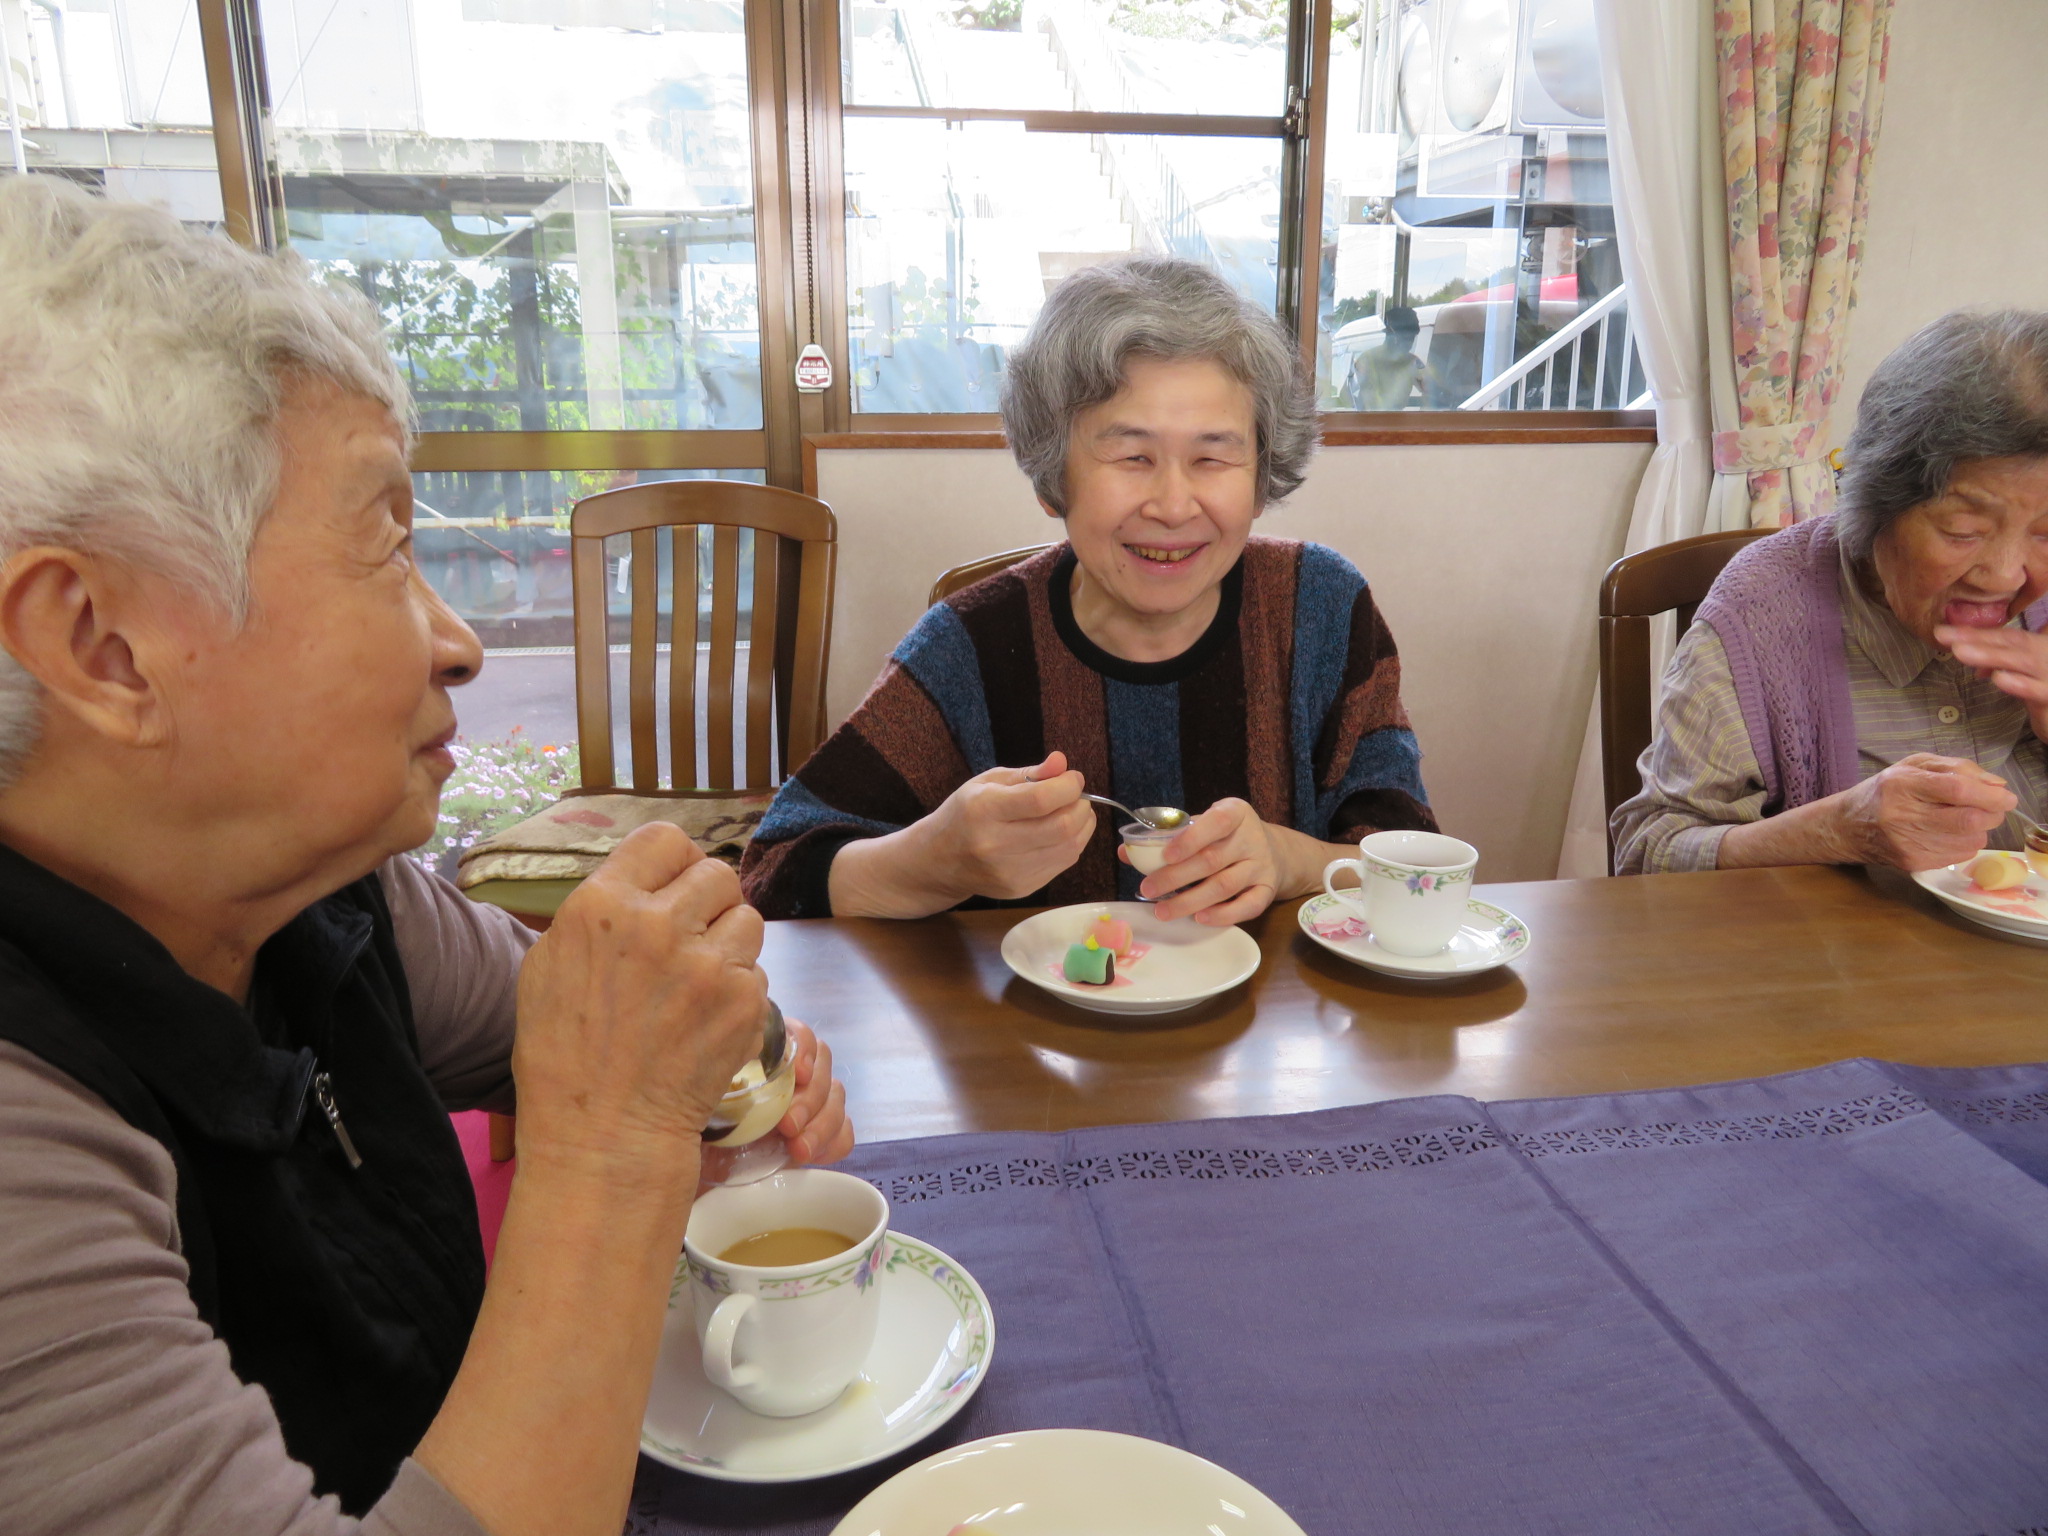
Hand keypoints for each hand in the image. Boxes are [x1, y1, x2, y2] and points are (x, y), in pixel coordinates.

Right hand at [512, 822, 767, 1175]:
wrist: (604, 1132)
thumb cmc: (564, 1053)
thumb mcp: (548, 964)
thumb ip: (597, 912)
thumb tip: (637, 881)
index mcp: (604, 906)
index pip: (664, 839)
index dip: (672, 862)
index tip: (671, 885)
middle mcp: (659, 924)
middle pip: (716, 873)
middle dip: (707, 901)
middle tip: (691, 936)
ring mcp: (708, 964)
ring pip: (747, 918)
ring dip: (729, 942)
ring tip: (699, 979)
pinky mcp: (743, 1002)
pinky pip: (756, 970)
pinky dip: (737, 989)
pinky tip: (706, 1017)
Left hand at [696, 1018, 853, 1185]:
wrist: (685, 1172)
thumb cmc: (686, 1128)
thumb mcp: (694, 1095)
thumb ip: (715, 1072)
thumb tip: (729, 1053)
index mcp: (761, 1055)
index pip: (798, 1035)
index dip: (804, 1048)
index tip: (797, 1074)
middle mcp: (786, 1075)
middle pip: (823, 1066)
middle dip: (810, 1098)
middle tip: (787, 1126)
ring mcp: (805, 1106)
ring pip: (836, 1098)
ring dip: (822, 1124)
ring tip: (798, 1149)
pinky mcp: (815, 1138)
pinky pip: (843, 1132)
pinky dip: (832, 1143)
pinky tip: (810, 1155)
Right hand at [916, 749, 1094, 901]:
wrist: (939, 860)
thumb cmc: (966, 813)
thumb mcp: (988, 782)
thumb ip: (1029, 773)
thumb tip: (1062, 763)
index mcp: (984, 810)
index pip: (1040, 800)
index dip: (1068, 786)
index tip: (1073, 777)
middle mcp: (996, 845)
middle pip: (1062, 827)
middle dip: (1081, 805)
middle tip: (1074, 796)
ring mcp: (1010, 872)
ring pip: (1070, 848)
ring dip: (1082, 825)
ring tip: (1070, 811)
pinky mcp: (1021, 888)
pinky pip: (1063, 863)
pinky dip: (1071, 843)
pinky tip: (1059, 833)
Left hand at [1132, 797, 1280, 924]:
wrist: (1274, 850)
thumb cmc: (1226, 836)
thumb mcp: (1203, 824)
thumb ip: (1168, 837)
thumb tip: (1126, 852)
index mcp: (1235, 813)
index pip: (1216, 822)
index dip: (1190, 839)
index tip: (1165, 855)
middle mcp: (1251, 838)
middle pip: (1212, 860)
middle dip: (1176, 877)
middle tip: (1147, 889)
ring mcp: (1261, 866)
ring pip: (1225, 886)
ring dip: (1191, 900)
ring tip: (1163, 910)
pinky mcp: (1267, 890)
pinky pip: (1247, 906)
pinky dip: (1223, 915)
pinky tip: (1199, 918)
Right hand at [1824, 752, 2016, 869]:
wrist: (1847, 826)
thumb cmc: (1885, 790)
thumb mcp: (1914, 765)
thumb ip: (1958, 768)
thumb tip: (1997, 786)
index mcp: (1902, 784)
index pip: (1956, 790)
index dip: (1989, 795)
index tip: (2007, 797)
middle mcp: (1902, 816)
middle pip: (1968, 820)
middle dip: (1992, 813)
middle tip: (1994, 807)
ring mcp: (1907, 843)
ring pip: (1970, 840)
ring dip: (1979, 829)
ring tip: (1963, 818)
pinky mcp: (1913, 863)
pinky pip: (1960, 855)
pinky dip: (1965, 843)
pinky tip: (1948, 833)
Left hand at [1936, 624, 2047, 740]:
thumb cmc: (2045, 690)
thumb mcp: (2024, 677)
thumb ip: (2003, 667)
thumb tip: (1978, 668)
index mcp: (2041, 646)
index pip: (2008, 636)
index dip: (1977, 632)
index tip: (1945, 631)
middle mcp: (2047, 655)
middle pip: (2014, 642)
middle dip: (1977, 638)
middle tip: (1942, 634)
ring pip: (2023, 661)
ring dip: (1990, 655)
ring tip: (1959, 651)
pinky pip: (2038, 690)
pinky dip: (2019, 684)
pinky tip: (1999, 678)